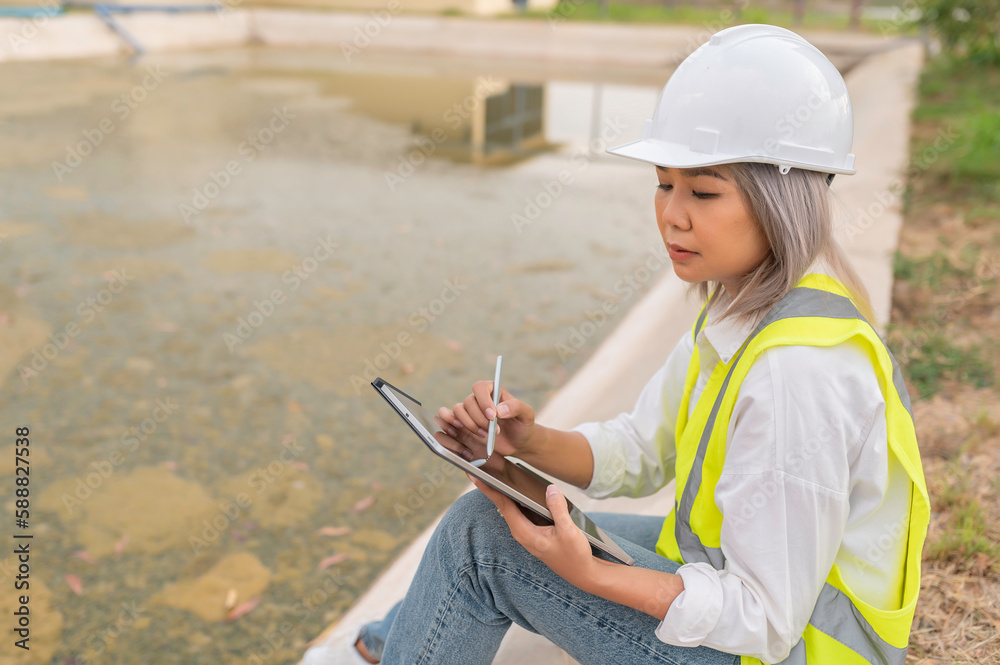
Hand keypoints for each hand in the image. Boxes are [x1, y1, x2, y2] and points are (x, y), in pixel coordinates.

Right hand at [434, 381, 535, 462]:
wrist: (517, 442)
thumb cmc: (522, 425)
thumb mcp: (527, 415)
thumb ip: (516, 407)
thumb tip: (500, 409)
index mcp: (493, 390)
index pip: (479, 387)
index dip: (483, 401)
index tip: (493, 416)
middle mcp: (479, 399)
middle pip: (468, 402)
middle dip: (479, 419)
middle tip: (494, 431)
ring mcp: (469, 411)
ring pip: (457, 410)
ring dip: (470, 425)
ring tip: (485, 435)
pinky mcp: (463, 424)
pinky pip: (449, 419)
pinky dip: (452, 425)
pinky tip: (463, 433)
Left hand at [467, 474, 597, 589]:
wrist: (584, 574)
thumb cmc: (575, 555)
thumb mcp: (569, 531)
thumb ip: (558, 508)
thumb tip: (549, 488)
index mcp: (524, 532)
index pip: (502, 505)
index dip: (488, 488)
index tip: (474, 475)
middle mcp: (522, 532)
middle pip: (503, 504)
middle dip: (493, 486)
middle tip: (482, 465)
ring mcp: (528, 532)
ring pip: (513, 507)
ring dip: (505, 491)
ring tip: (496, 470)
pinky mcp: (535, 531)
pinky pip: (523, 511)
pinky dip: (519, 498)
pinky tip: (521, 486)